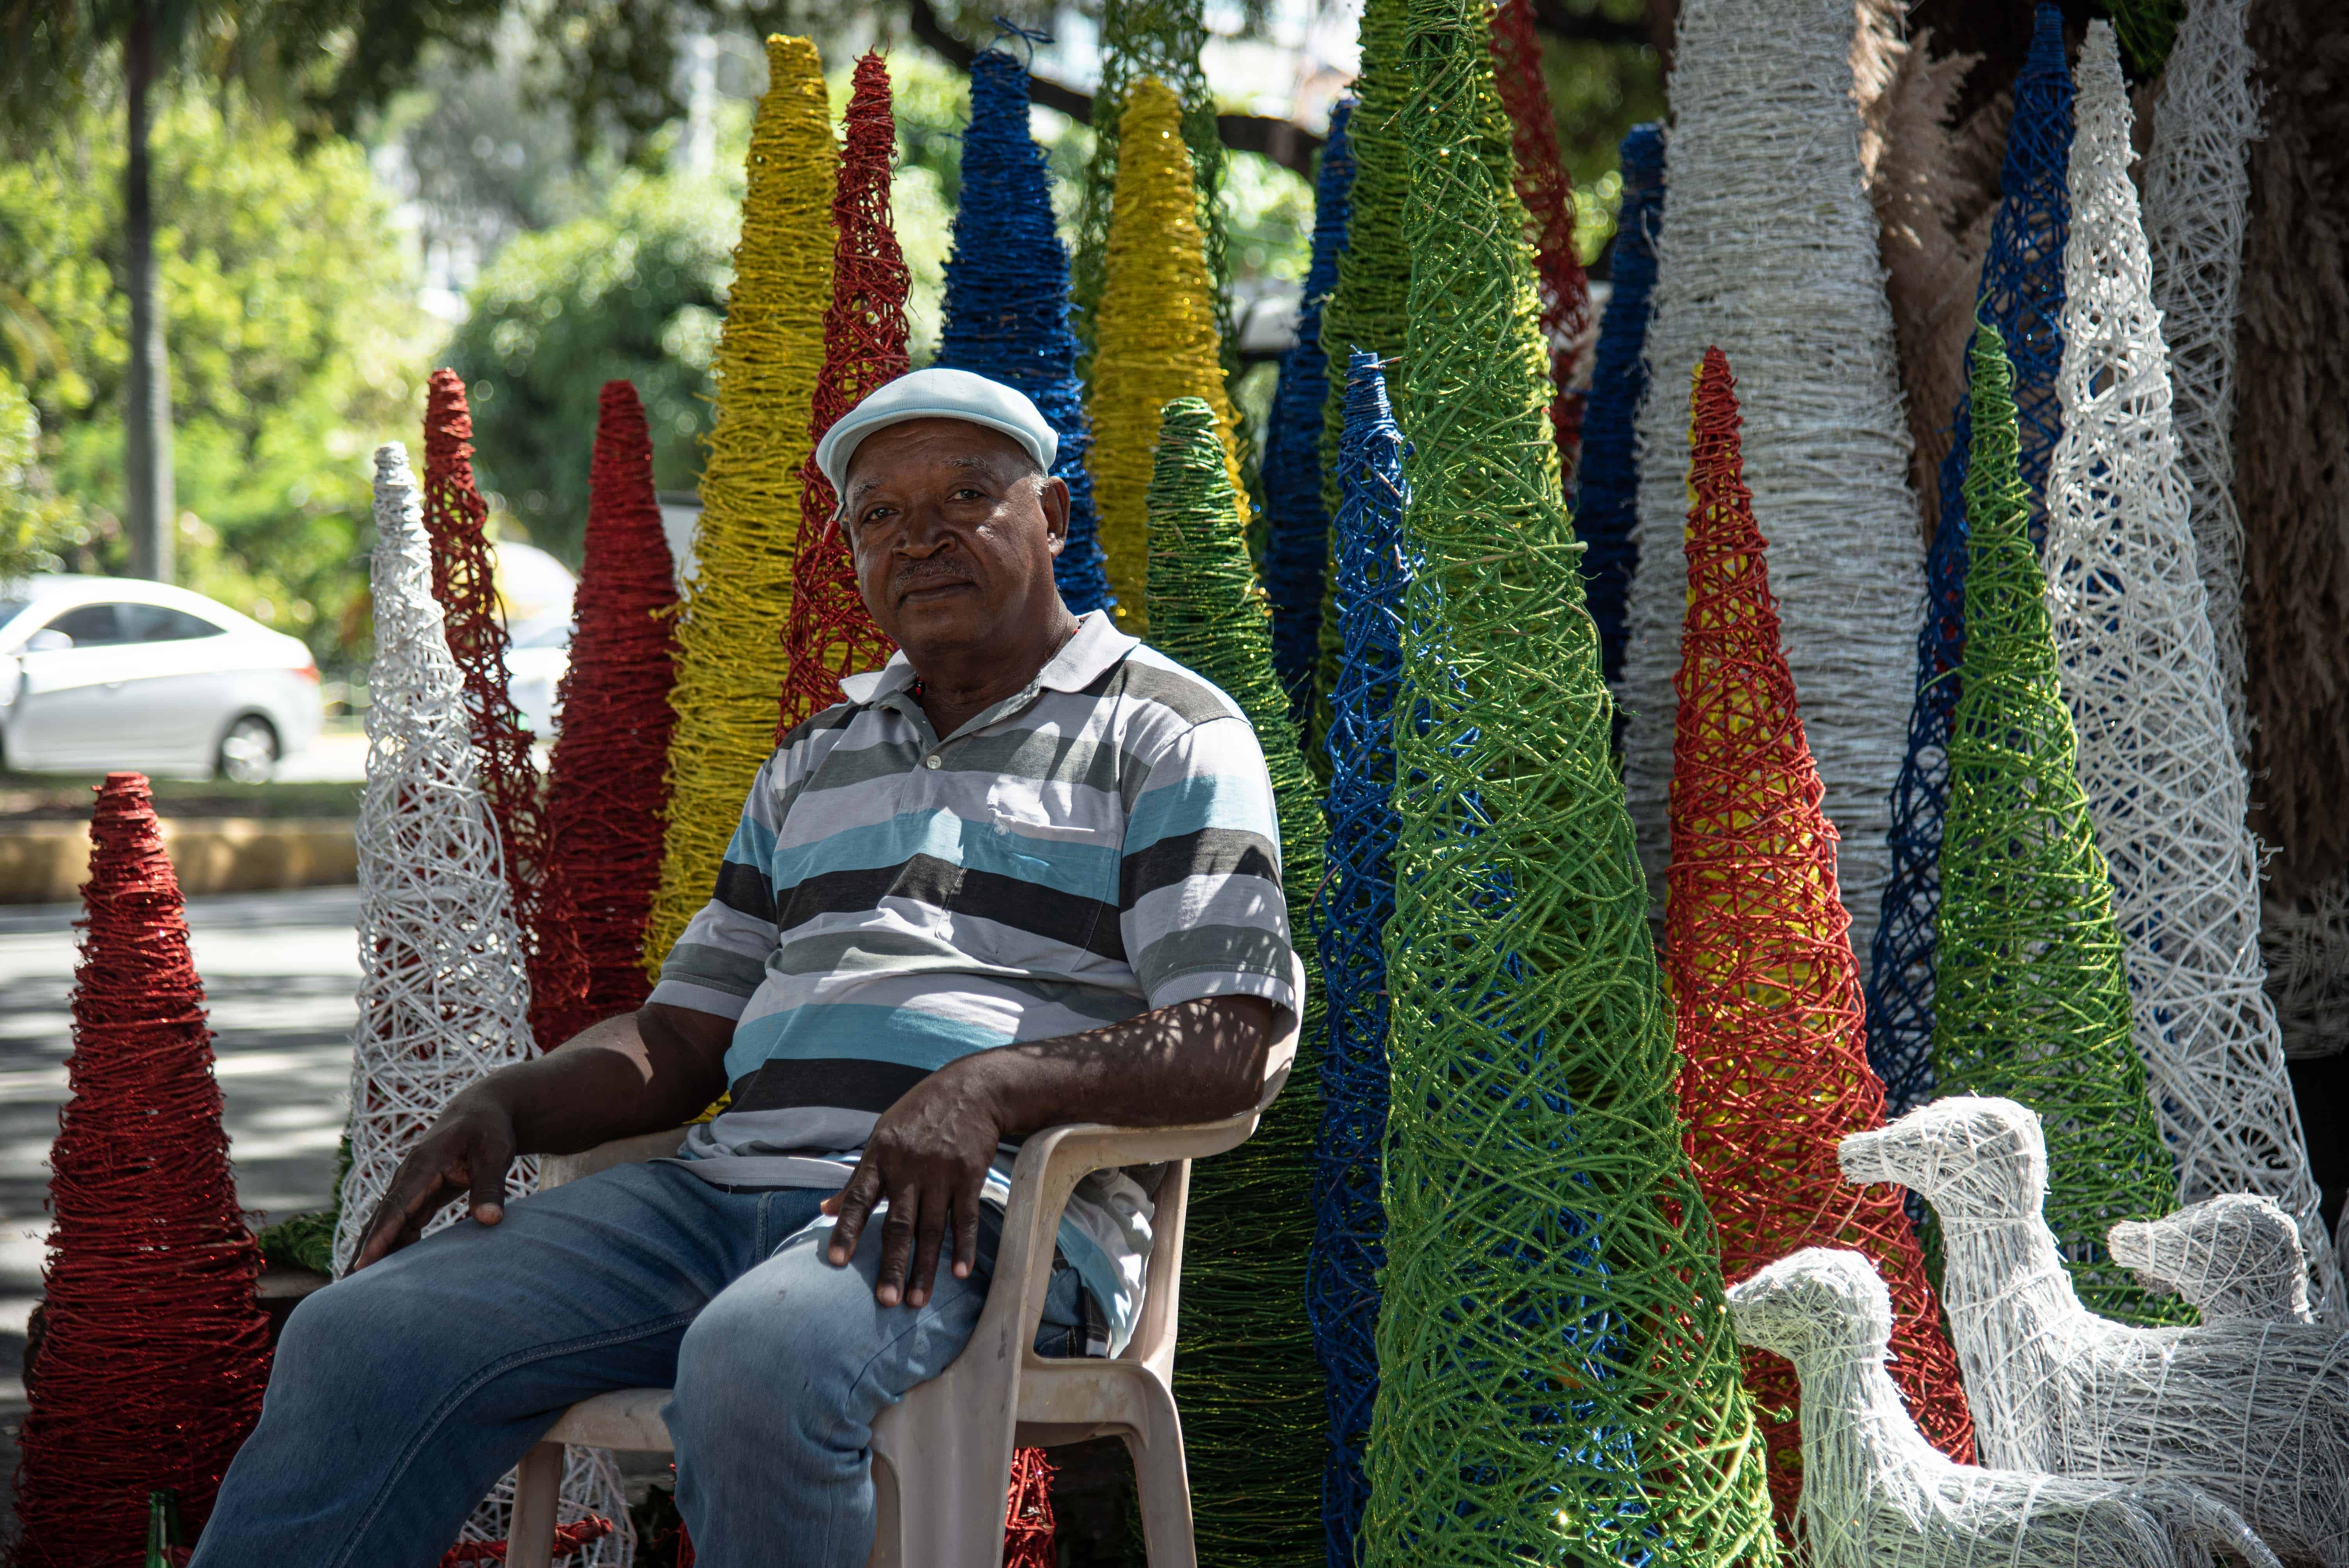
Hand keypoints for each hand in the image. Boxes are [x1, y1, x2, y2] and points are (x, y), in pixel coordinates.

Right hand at [350, 1092, 517, 1271]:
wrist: (480, 1111)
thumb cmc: (488, 1129)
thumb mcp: (496, 1153)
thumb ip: (491, 1186)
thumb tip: (491, 1220)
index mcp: (423, 1163)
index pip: (398, 1204)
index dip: (382, 1235)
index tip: (364, 1264)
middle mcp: (409, 1176)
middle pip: (383, 1218)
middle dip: (364, 1251)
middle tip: (345, 1287)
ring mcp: (411, 1186)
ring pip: (387, 1224)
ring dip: (373, 1252)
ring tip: (355, 1289)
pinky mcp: (419, 1195)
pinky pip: (401, 1224)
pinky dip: (393, 1245)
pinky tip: (385, 1272)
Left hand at [820, 1064, 1004, 1308]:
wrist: (971, 1089)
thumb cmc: (919, 1115)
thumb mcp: (882, 1136)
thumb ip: (856, 1178)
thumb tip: (824, 1210)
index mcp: (881, 1155)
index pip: (858, 1197)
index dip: (847, 1230)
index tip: (837, 1261)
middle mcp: (910, 1167)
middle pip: (899, 1223)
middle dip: (892, 1264)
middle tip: (885, 1301)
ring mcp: (942, 1172)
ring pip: (931, 1229)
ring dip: (925, 1268)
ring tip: (917, 1301)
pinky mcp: (970, 1176)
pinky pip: (964, 1218)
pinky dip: (962, 1247)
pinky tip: (959, 1273)